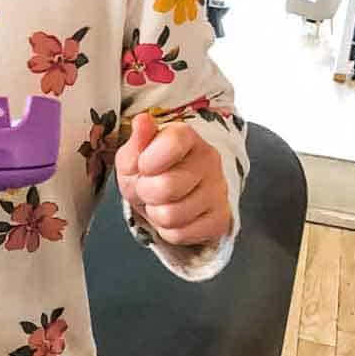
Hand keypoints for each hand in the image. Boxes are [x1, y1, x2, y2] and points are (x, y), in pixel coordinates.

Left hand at [115, 114, 230, 245]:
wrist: (171, 196)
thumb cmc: (151, 171)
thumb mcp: (134, 155)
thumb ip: (137, 141)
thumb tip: (142, 121)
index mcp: (187, 136)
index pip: (172, 144)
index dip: (147, 162)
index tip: (144, 166)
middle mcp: (209, 159)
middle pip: (167, 187)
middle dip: (146, 193)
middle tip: (148, 188)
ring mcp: (218, 190)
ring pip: (172, 216)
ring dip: (156, 214)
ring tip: (161, 203)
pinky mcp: (220, 219)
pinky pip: (181, 235)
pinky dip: (168, 230)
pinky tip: (174, 216)